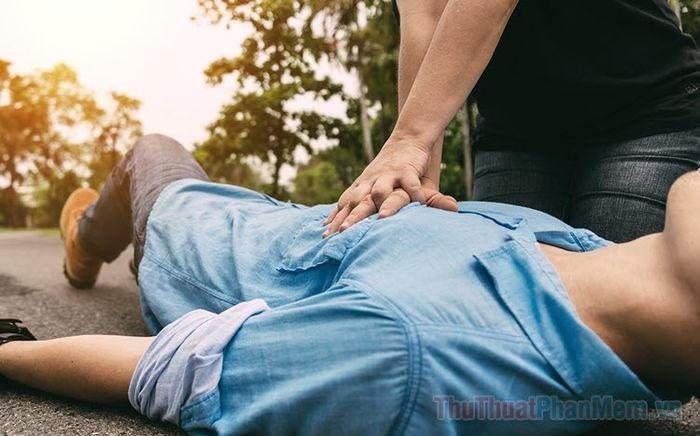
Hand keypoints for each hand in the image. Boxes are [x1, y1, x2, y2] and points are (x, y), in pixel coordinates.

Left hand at [323, 172, 457, 236]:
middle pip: (357, 201)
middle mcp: (371, 182)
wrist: (406, 139)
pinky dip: (414, 194)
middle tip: (343, 232)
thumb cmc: (387, 168)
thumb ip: (355, 202)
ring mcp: (388, 176)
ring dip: (379, 204)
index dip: (335, 219)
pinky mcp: (406, 171)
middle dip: (350, 217)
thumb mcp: (369, 183)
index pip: (344, 204)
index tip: (326, 235)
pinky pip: (410, 184)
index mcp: (361, 186)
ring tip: (381, 220)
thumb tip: (330, 222)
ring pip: (380, 191)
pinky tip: (418, 204)